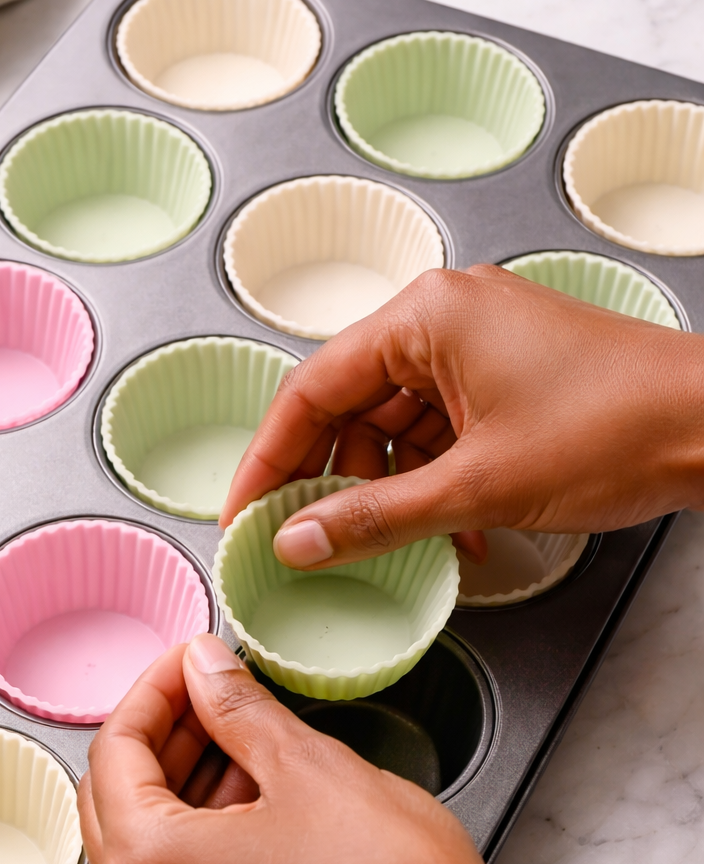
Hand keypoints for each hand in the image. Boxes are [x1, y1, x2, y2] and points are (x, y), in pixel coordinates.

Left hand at [81, 635, 703, 863]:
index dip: (156, 689)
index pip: (116, 750)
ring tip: (245, 739)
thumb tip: (206, 670)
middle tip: (215, 690)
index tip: (195, 660)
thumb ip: (238, 709)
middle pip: (118, 801)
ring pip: (147, 848)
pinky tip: (256, 802)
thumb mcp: (309, 768)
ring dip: (184, 785)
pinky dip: (201, 839)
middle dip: (164, 735)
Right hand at [220, 265, 703, 568]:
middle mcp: (446, 316)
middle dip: (332, 480)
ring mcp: (480, 342)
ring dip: (389, 488)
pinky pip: (441, 426)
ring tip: (389, 547)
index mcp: (426, 316)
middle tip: (304, 540)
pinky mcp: (509, 373)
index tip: (244, 511)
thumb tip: (301, 538)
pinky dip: (433, 478)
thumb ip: (376, 516)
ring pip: (396, 421)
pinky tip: (446, 531)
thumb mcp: (477, 486)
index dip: (268, 459)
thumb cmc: (619, 428)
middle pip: (351, 404)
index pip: (312, 389)